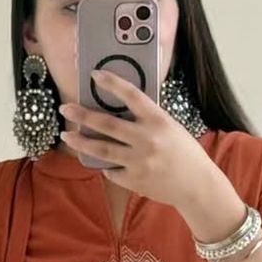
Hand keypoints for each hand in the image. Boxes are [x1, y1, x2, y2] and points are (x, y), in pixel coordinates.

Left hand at [58, 71, 223, 215]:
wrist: (196, 186)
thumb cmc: (184, 153)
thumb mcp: (170, 127)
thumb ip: (147, 119)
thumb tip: (119, 110)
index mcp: (159, 120)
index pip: (132, 95)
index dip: (112, 83)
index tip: (94, 75)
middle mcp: (147, 139)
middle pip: (107, 124)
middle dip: (82, 115)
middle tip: (65, 108)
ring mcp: (139, 162)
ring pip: (101, 150)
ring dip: (80, 142)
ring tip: (67, 135)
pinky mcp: (134, 180)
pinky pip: (111, 170)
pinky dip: (106, 165)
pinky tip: (103, 162)